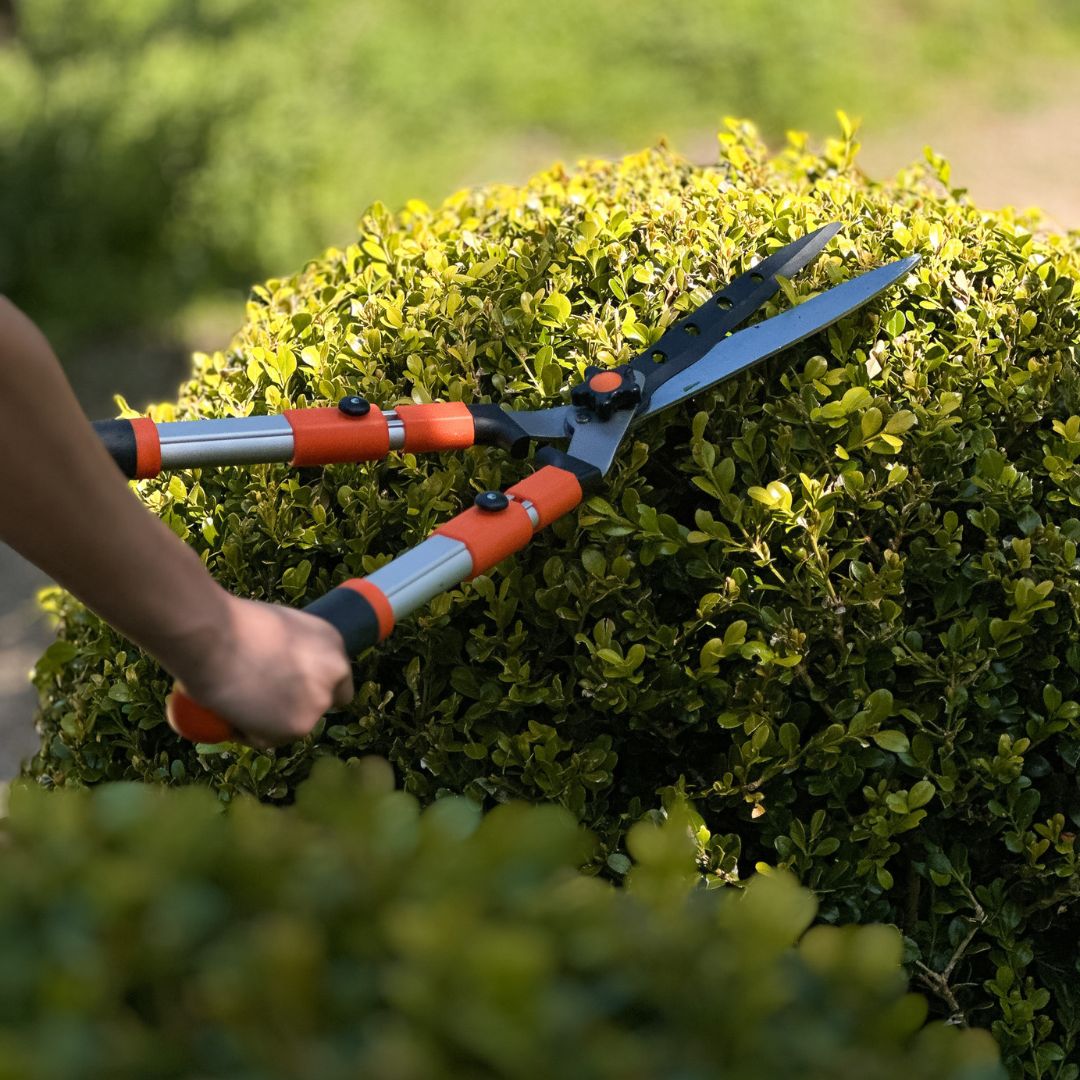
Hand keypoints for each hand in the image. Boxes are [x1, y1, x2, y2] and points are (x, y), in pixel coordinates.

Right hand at [166, 595, 353, 748]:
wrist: (212, 638)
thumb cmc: (232, 624)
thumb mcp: (278, 627)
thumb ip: (293, 650)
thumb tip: (283, 666)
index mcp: (331, 643)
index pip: (337, 680)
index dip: (314, 687)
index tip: (292, 690)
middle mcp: (334, 673)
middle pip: (318, 704)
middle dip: (295, 706)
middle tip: (260, 698)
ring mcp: (319, 702)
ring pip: (292, 725)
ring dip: (269, 722)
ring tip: (237, 700)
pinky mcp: (298, 727)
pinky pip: (268, 738)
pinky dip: (248, 733)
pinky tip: (231, 711)